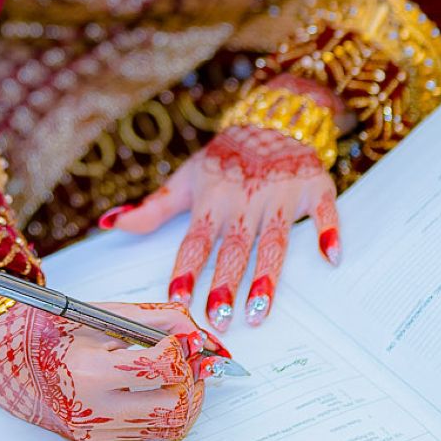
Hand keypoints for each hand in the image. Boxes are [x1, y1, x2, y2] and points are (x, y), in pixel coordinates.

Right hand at [0, 272, 219, 440]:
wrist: (3, 362)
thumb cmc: (48, 330)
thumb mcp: (98, 312)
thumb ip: (152, 319)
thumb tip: (195, 332)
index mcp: (90, 370)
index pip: (160, 369)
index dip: (181, 350)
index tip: (180, 337)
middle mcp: (94, 409)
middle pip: (174, 407)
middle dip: (194, 380)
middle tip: (193, 358)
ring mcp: (95, 430)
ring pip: (169, 427)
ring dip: (187, 399)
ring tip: (182, 373)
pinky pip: (149, 434)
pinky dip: (166, 413)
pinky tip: (163, 389)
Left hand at [105, 119, 338, 329]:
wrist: (271, 120)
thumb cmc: (225, 157)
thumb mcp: (186, 178)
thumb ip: (152, 208)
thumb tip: (109, 224)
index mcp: (213, 199)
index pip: (196, 240)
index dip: (186, 270)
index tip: (178, 300)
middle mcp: (245, 199)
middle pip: (234, 247)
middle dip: (226, 284)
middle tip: (219, 320)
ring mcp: (280, 194)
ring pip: (274, 239)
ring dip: (267, 275)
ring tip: (259, 312)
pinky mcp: (314, 187)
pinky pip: (324, 211)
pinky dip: (328, 231)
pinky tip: (330, 257)